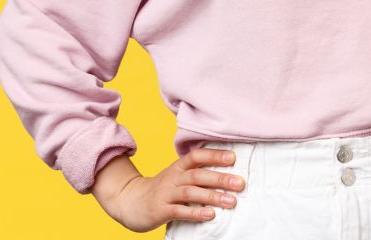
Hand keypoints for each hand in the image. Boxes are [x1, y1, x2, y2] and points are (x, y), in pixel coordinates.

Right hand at [106, 148, 243, 232]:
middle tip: (240, 183)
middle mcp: (172, 177)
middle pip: (197, 175)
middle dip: (220, 178)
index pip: (196, 156)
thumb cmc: (162, 189)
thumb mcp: (176, 175)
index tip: (233, 158)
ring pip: (190, 192)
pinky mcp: (160, 210)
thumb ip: (195, 172)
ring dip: (212, 196)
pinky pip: (179, 211)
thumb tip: (226, 172)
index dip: (214, 155)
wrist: (130, 201)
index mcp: (177, 167)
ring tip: (231, 201)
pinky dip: (195, 212)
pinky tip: (210, 215)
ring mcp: (165, 194)